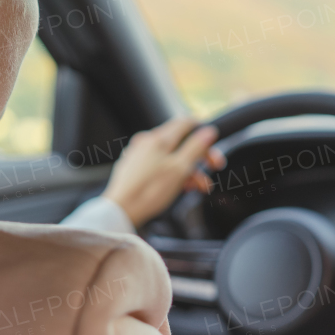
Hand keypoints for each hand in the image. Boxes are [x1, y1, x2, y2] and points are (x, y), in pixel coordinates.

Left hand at [103, 116, 226, 227]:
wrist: (120, 210)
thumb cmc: (149, 191)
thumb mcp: (179, 169)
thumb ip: (195, 148)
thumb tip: (208, 131)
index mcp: (159, 138)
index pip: (186, 123)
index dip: (203, 132)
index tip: (214, 145)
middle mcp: (147, 141)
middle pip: (180, 141)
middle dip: (199, 156)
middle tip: (214, 168)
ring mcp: (139, 153)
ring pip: (171, 155)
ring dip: (188, 168)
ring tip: (197, 187)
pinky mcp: (134, 167)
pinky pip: (159, 164)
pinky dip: (173, 173)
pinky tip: (179, 187)